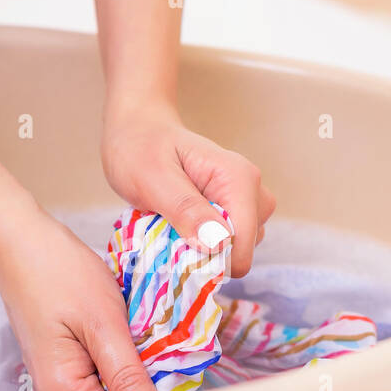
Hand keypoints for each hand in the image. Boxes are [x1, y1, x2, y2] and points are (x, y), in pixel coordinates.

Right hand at [0, 207, 158, 390]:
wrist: (23, 243)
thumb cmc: (59, 275)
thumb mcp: (104, 324)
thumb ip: (128, 376)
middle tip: (176, 373)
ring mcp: (60, 388)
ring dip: (138, 386)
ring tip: (161, 361)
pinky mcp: (67, 371)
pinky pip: (103, 385)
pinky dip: (125, 372)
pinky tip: (139, 353)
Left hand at [101, 102, 275, 277]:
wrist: (138, 130)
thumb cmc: (140, 149)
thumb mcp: (153, 180)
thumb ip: (185, 209)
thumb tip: (218, 243)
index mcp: (239, 179)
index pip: (244, 243)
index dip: (211, 260)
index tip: (176, 253)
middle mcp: (251, 189)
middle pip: (243, 249)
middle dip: (206, 254)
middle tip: (168, 234)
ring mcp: (244, 201)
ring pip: (236, 249)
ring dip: (203, 249)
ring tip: (171, 227)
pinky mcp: (234, 210)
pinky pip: (227, 242)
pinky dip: (202, 244)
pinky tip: (179, 227)